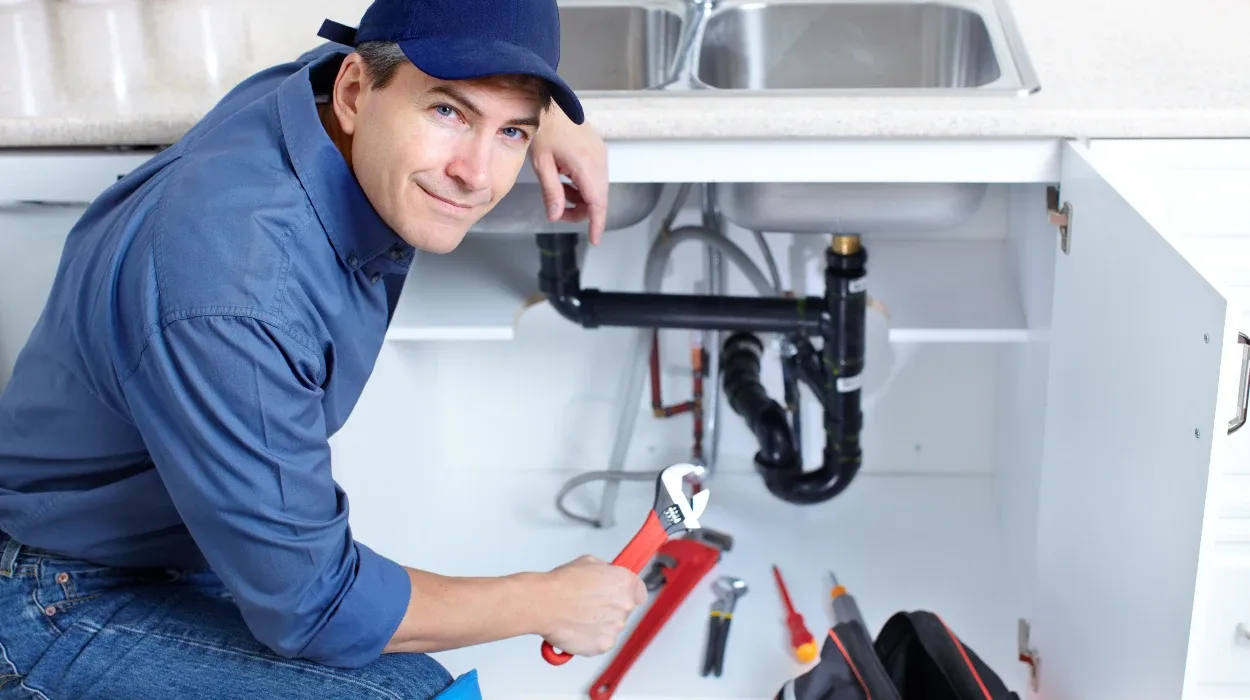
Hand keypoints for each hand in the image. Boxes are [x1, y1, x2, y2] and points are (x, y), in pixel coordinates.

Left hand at [529, 107, 609, 244]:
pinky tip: (565, 180)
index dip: (596, 224)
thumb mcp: (542, 164)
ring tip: (558, 191)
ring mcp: (600, 154)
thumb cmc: (544, 128)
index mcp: (586, 165)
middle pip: (598, 199)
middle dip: (580, 211)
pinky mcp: (597, 150)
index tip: (594, 239)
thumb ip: (551, 192)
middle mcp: (599, 161)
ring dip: (580, 198)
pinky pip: (595, 176)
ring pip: (597, 189)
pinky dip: (582, 185)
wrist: (551, 102)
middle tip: (557, 212)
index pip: (597, 203)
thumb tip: (555, 215)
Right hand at [535, 555, 646, 656]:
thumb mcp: (588, 562)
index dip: (627, 593)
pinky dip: (591, 638)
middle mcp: (624, 605)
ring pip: (612, 627)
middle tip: (589, 603)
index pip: (639, 591)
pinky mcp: (604, 644)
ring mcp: (615, 627)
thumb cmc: (561, 584)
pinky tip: (577, 627)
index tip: (619, 595)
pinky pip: (601, 641)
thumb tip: (607, 576)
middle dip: (609, 607)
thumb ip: (606, 571)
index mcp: (624, 583)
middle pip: (624, 609)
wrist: (544, 604)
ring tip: (578, 615)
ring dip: (599, 623)